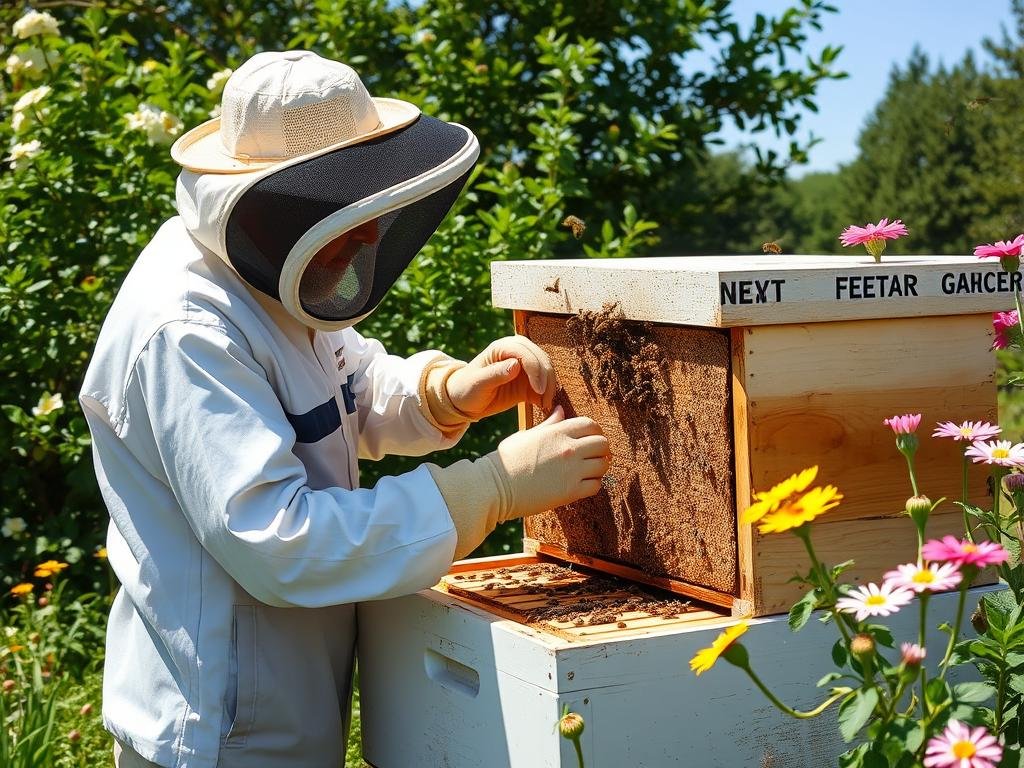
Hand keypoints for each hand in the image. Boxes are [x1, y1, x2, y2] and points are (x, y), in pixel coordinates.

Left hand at [446, 335, 556, 419]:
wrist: (464, 401)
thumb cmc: (466, 389)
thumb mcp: (478, 383)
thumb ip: (496, 373)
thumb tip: (516, 364)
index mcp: (502, 347)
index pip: (526, 352)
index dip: (535, 369)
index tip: (538, 389)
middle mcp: (516, 352)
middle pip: (540, 359)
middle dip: (546, 378)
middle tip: (546, 399)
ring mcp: (523, 366)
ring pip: (546, 371)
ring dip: (550, 386)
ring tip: (546, 404)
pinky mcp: (527, 381)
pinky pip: (543, 385)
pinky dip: (547, 394)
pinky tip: (544, 406)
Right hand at [488, 406, 609, 520]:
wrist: (496, 486)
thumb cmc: (508, 459)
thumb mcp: (527, 434)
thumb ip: (549, 424)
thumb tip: (560, 410)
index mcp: (558, 432)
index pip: (591, 424)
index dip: (594, 432)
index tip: (589, 440)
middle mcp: (569, 448)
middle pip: (603, 444)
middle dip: (600, 450)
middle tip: (591, 457)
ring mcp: (572, 470)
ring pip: (603, 465)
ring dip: (598, 468)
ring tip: (586, 472)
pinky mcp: (571, 491)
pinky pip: (596, 486)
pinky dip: (592, 485)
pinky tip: (580, 485)